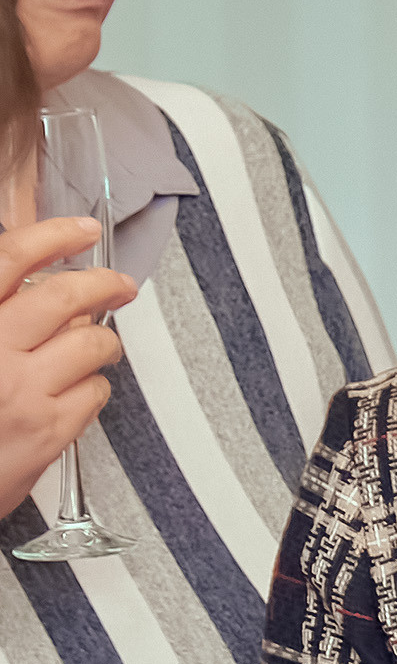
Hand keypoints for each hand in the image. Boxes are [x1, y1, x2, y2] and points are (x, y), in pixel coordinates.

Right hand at [0, 217, 133, 514]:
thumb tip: (21, 283)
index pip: (11, 257)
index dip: (53, 236)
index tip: (81, 230)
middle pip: (65, 297)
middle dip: (103, 284)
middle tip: (118, 285)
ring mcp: (23, 391)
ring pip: (90, 345)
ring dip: (105, 341)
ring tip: (102, 345)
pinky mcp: (47, 432)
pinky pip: (94, 394)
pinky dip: (95, 386)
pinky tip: (82, 389)